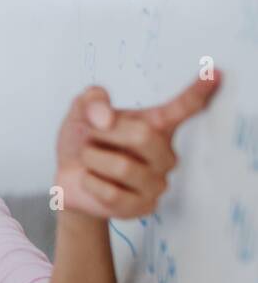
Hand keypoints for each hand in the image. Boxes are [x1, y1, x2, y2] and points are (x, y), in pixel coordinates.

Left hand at [54, 72, 220, 219]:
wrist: (68, 178)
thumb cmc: (83, 141)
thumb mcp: (80, 113)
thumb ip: (91, 101)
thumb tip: (106, 117)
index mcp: (155, 125)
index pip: (181, 108)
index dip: (197, 93)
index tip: (214, 74)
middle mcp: (164, 153)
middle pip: (143, 136)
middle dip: (105, 134)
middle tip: (90, 138)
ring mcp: (157, 183)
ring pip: (123, 166)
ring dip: (93, 159)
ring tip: (91, 160)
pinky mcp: (142, 207)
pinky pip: (110, 192)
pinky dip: (89, 182)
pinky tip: (91, 180)